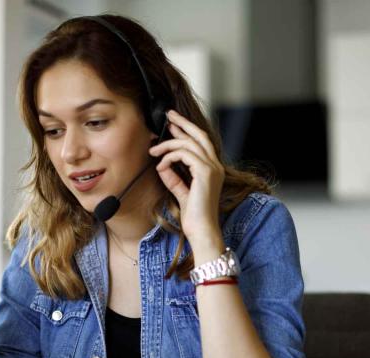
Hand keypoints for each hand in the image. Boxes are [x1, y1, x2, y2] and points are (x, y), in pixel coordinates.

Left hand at [148, 109, 224, 242]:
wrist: (202, 230)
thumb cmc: (194, 216)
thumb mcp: (181, 191)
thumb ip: (174, 177)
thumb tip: (163, 164)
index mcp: (213, 169)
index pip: (201, 142)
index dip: (186, 130)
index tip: (172, 124)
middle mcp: (216, 166)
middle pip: (200, 135)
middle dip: (183, 123)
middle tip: (169, 116)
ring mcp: (213, 168)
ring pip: (188, 144)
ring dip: (168, 144)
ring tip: (153, 150)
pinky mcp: (206, 173)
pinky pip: (184, 155)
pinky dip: (169, 157)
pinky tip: (161, 166)